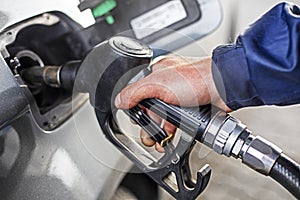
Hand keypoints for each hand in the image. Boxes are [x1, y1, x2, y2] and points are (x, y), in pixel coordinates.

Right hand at [115, 56, 230, 150]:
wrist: (224, 88)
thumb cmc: (197, 78)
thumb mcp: (157, 83)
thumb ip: (135, 92)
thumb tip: (120, 101)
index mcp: (157, 73)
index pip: (138, 92)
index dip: (137, 109)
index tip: (138, 120)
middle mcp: (168, 84)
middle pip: (151, 108)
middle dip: (148, 125)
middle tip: (148, 135)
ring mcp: (179, 96)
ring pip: (163, 116)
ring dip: (159, 131)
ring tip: (158, 141)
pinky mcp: (190, 107)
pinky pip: (176, 121)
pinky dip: (171, 130)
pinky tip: (169, 137)